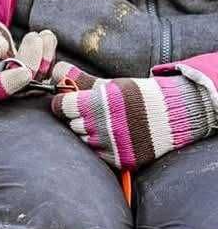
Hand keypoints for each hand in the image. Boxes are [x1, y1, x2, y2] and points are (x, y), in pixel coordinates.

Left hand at [50, 63, 217, 169]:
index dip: (62, 103)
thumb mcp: (109, 84)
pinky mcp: (119, 159)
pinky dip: (100, 146)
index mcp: (98, 103)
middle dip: (75, 117)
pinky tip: (111, 136)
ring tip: (103, 124)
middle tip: (90, 113)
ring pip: (82, 139)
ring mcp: (111, 145)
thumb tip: (56, 69)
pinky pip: (97, 154)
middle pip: (71, 123)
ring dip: (87, 132)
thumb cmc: (137, 96)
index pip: (61, 106)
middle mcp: (102, 126)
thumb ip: (80, 79)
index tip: (67, 101)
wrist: (172, 116)